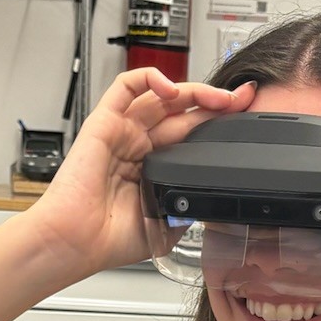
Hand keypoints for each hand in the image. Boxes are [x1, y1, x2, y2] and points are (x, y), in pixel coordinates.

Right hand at [23, 68, 255, 278]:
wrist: (76, 241)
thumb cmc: (108, 239)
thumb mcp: (166, 228)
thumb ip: (187, 210)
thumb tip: (210, 201)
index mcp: (153, 167)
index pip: (190, 135)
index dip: (217, 123)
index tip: (244, 118)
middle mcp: (138, 145)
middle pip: (183, 111)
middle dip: (216, 102)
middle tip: (242, 100)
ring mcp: (123, 131)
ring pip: (162, 95)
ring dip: (194, 90)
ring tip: (219, 97)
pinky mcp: (104, 121)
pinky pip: (127, 86)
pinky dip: (151, 79)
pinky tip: (172, 89)